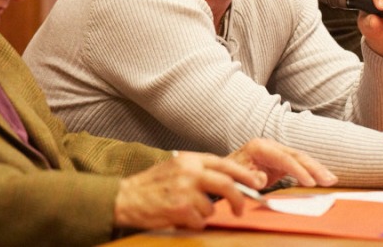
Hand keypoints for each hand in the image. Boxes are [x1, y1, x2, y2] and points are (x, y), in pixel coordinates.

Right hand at [114, 151, 261, 229]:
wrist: (126, 197)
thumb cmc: (152, 184)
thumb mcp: (176, 166)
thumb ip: (199, 170)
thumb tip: (228, 179)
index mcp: (190, 159)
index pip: (225, 164)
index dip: (244, 175)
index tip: (257, 182)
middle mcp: (189, 171)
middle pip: (227, 184)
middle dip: (239, 199)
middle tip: (241, 209)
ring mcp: (185, 190)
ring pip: (212, 207)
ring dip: (205, 214)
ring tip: (189, 211)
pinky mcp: (180, 208)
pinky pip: (200, 221)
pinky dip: (194, 223)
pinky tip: (180, 217)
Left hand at [226, 137, 337, 188]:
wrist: (224, 170)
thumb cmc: (229, 173)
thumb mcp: (236, 175)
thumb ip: (249, 177)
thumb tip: (262, 179)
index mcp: (259, 147)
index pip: (284, 158)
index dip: (298, 170)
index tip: (311, 182)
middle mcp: (270, 146)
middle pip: (296, 155)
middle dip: (314, 168)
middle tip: (329, 180)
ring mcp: (276, 152)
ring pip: (300, 158)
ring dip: (317, 169)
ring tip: (332, 179)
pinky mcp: (280, 161)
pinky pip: (298, 164)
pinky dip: (311, 171)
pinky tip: (323, 178)